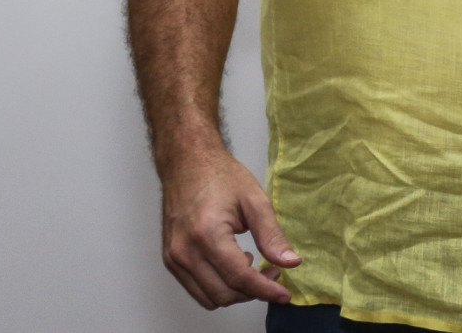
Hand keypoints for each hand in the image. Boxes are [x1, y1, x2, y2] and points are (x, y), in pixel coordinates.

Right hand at [159, 141, 299, 308]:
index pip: (239, 277)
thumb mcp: (255, 200)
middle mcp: (184, 251)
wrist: (187, 164)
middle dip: (253, 290)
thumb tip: (291, 262)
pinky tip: (233, 265)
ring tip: (253, 266)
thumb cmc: (219, 176)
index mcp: (206, 234)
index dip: (265, 290)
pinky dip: (218, 286)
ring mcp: (174, 258)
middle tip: (273, 272)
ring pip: (209, 297)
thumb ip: (272, 235)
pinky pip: (196, 289)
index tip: (284, 294)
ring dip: (235, 292)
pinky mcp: (171, 260)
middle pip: (224, 293)